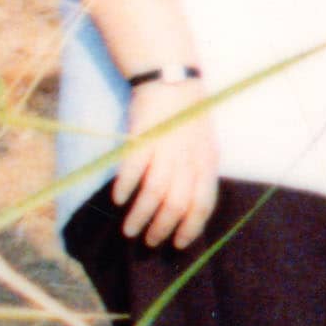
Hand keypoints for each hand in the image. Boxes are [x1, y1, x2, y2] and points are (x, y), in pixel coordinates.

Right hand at [113, 79, 219, 250]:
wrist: (173, 81)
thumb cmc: (187, 119)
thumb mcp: (203, 146)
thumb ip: (197, 174)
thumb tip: (186, 210)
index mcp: (207, 162)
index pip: (203, 203)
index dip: (191, 227)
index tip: (178, 244)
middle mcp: (189, 158)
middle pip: (177, 203)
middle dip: (162, 228)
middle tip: (149, 242)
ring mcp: (167, 148)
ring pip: (154, 193)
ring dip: (141, 216)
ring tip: (129, 231)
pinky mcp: (144, 137)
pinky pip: (133, 168)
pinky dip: (125, 187)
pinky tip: (118, 199)